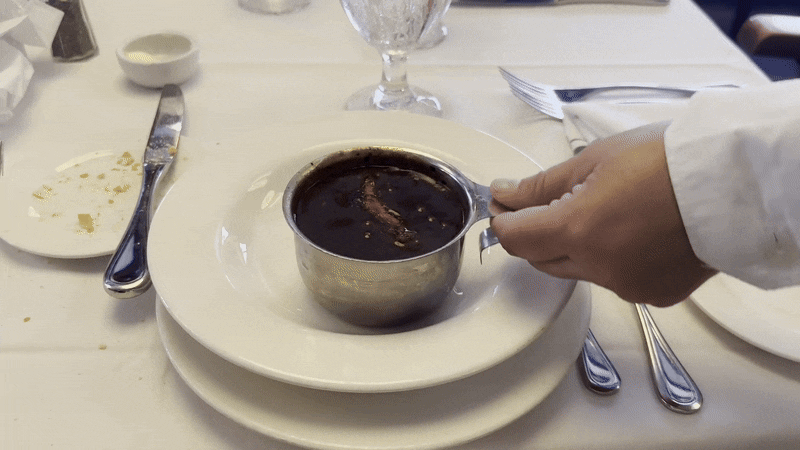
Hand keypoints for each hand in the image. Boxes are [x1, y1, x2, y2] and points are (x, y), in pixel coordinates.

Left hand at [490, 122, 716, 306]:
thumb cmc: (668, 161)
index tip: (500, 208)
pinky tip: (624, 233)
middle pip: (541, 258)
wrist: (730, 182)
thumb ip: (542, 186)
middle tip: (534, 207)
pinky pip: (613, 280)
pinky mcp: (652, 294)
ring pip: (577, 271)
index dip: (502, 222)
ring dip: (571, 247)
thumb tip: (506, 195)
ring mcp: (626, 285)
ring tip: (594, 211)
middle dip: (532, 234)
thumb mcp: (593, 161)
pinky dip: (608, 260)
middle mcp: (598, 266)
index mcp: (578, 229)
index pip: (516, 238)